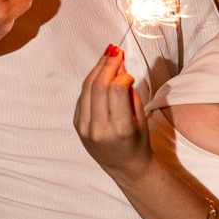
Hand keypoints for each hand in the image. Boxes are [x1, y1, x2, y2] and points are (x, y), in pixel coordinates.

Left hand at [74, 46, 152, 181]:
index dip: (122, 75)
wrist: (125, 167)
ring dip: (97, 69)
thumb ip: (129, 93)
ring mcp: (85, 129)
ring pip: (87, 89)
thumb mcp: (140, 118)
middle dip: (107, 65)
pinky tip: (99, 73)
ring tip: (107, 56)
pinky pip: (82, 97)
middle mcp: (99, 129)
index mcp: (120, 129)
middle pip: (99, 86)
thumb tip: (119, 67)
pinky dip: (90, 82)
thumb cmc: (138, 142)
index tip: (128, 72)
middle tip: (115, 52)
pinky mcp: (77, 126)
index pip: (115, 90)